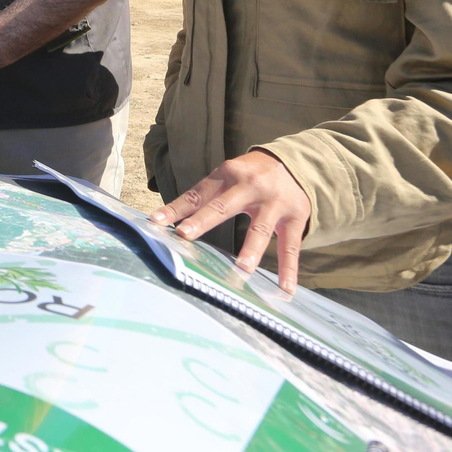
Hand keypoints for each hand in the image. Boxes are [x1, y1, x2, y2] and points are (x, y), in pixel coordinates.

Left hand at [150, 150, 311, 293]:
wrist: (294, 163)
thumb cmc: (249, 176)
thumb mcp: (226, 177)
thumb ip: (203, 197)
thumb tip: (168, 221)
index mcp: (228, 175)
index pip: (197, 195)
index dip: (176, 208)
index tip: (156, 221)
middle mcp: (250, 186)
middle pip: (222, 207)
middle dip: (203, 221)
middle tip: (185, 235)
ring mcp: (274, 202)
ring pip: (260, 229)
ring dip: (251, 250)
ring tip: (241, 269)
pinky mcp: (295, 217)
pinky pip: (290, 246)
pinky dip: (289, 269)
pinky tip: (286, 288)